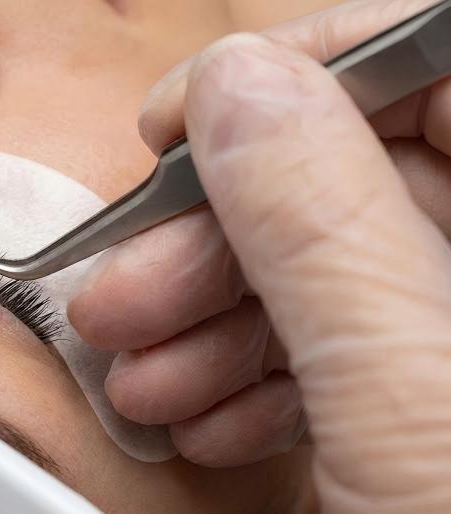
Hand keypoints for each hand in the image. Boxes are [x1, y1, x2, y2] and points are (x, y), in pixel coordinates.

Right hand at [70, 0, 450, 466]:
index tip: (181, 121)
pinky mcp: (426, 415)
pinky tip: (204, 418)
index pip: (440, 63)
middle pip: (359, 181)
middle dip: (217, 237)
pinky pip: (338, 359)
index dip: (303, 68)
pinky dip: (254, 385)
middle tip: (126, 284)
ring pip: (332, 276)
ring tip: (143, 375)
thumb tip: (236, 89)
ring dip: (211, 324)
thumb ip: (320, 228)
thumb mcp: (402, 394)